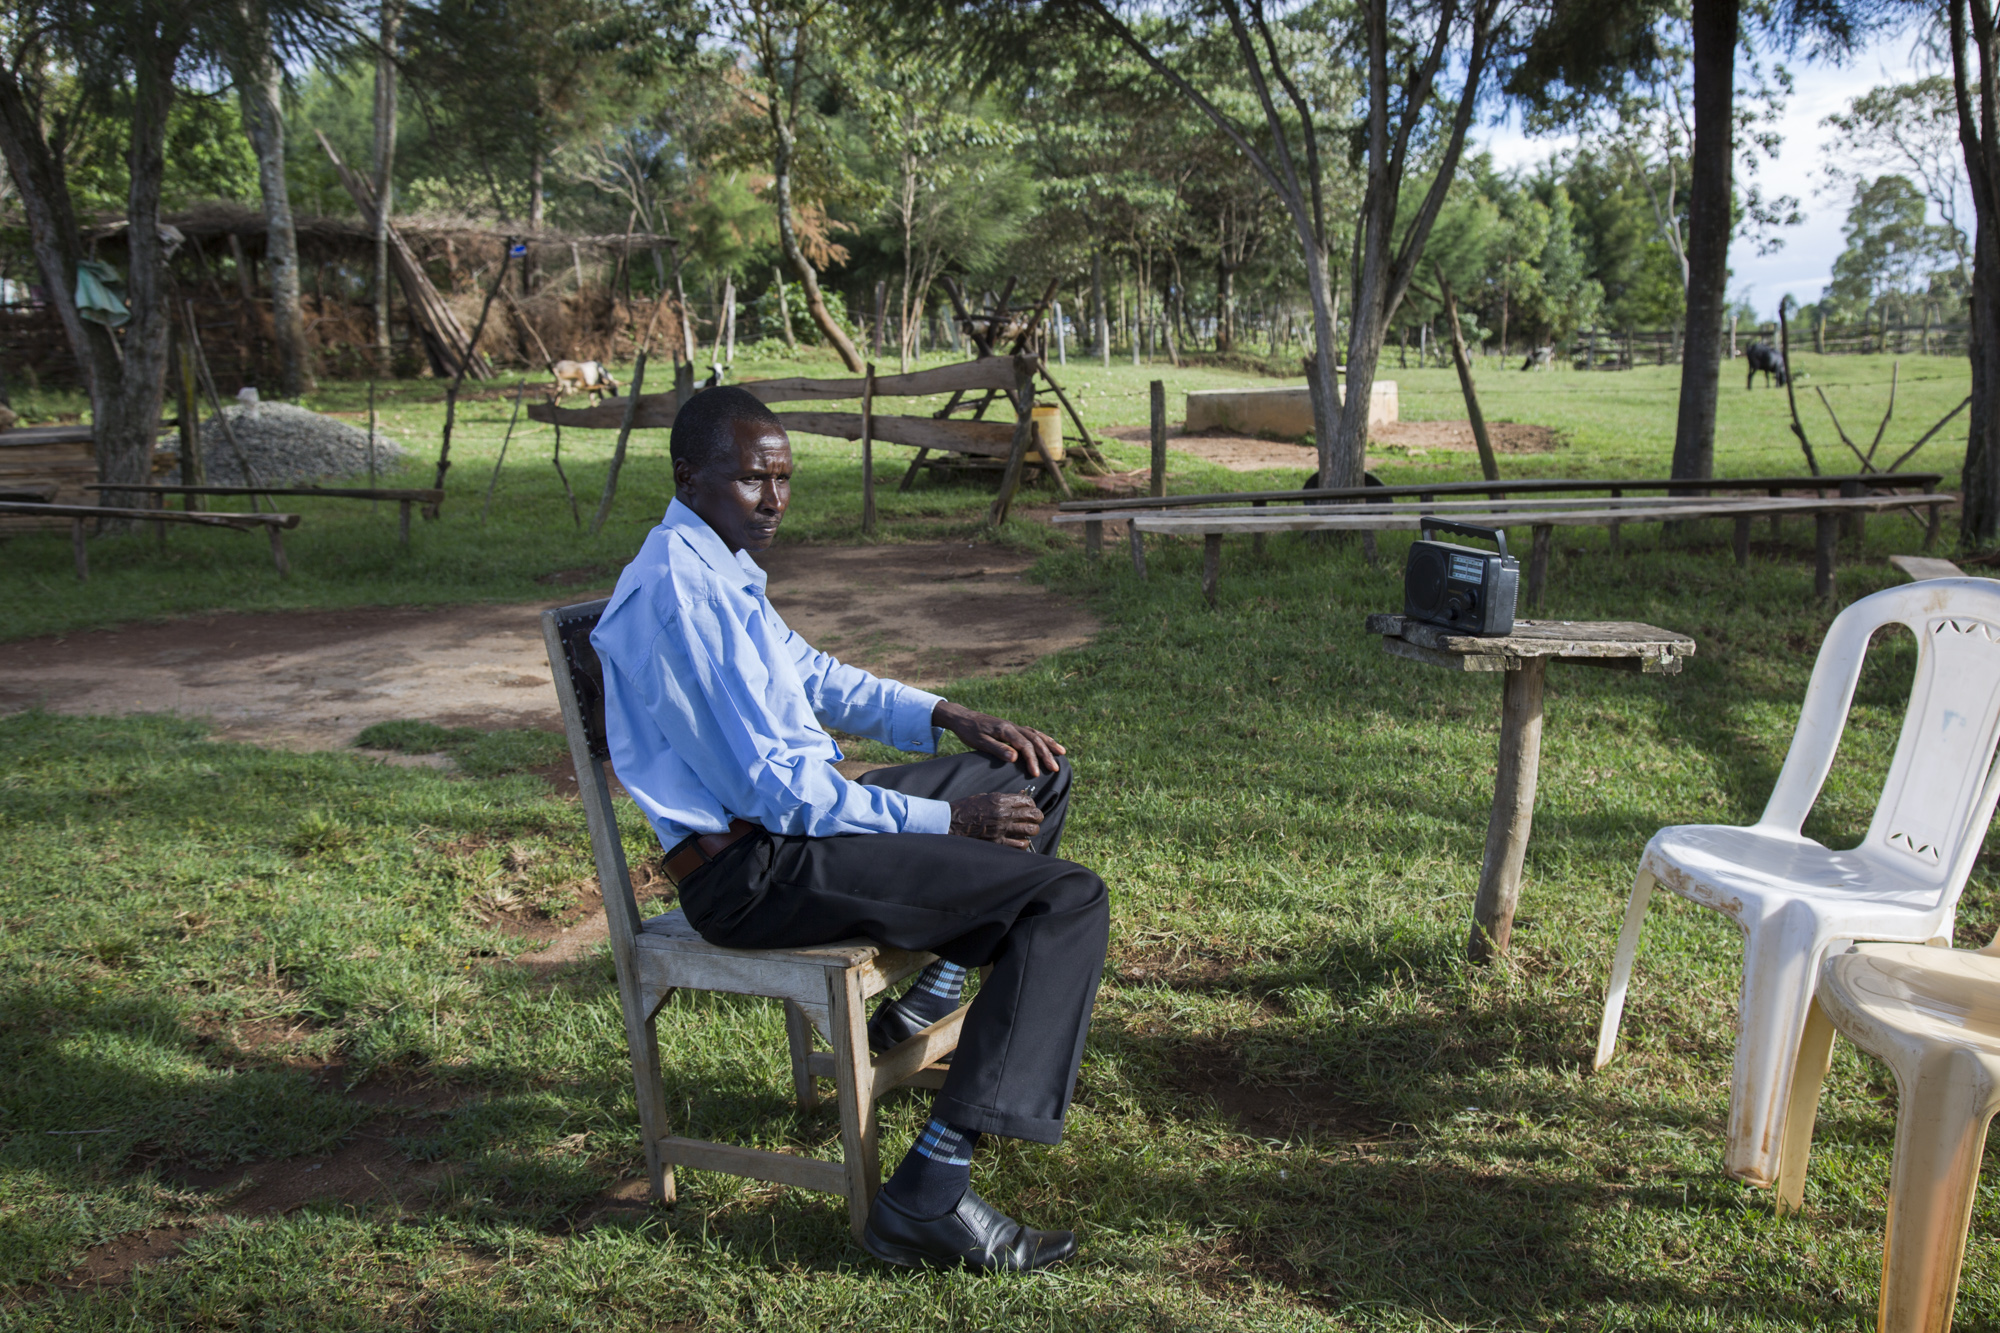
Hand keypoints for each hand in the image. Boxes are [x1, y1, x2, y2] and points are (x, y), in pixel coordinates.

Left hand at [932, 701, 1065, 776]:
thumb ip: (998, 749)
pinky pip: (1031, 732)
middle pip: (1034, 739)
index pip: (1024, 745)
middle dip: (1046, 754)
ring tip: (1062, 753)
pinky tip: (1047, 744)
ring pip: (1036, 734)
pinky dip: (1042, 738)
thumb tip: (1015, 758)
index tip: (1036, 774)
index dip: (1032, 760)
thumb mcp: (980, 742)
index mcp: (1005, 730)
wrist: (962, 718)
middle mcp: (1012, 726)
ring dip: (1049, 744)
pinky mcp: (1012, 728)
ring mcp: (1013, 726)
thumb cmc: (969, 732)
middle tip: (1054, 769)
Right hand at [949, 791, 1042, 847]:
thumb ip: (1003, 799)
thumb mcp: (985, 797)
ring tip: (1028, 831)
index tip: (1030, 808)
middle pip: (1033, 815)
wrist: (950, 823)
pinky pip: (1019, 845)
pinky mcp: (998, 843)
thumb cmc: (966, 809)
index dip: (1032, 805)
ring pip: (1030, 830)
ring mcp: (1001, 829)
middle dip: (1037, 817)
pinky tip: (1019, 841)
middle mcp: (1003, 814)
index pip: (1027, 801)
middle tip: (1034, 819)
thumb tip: (1021, 798)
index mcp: (1000, 800)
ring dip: (1031, 830)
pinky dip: (1022, 843)